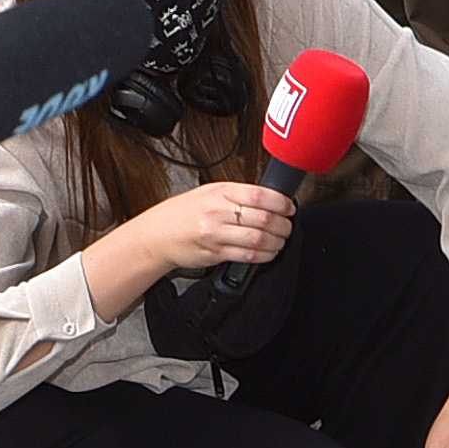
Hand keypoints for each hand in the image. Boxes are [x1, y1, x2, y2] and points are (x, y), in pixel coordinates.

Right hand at [131, 179, 297, 276]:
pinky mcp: (216, 253)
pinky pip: (248, 256)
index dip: (281, 202)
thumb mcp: (208, 192)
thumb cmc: (184, 212)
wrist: (158, 234)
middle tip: (288, 226)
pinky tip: (269, 252)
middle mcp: (218, 211)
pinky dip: (265, 255)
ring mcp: (216, 234)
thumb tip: (269, 199)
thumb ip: (236, 195)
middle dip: (284, 225)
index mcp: (220, 192)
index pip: (260, 194)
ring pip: (259, 238)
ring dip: (277, 241)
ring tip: (281, 240)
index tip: (289, 207)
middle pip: (264, 218)